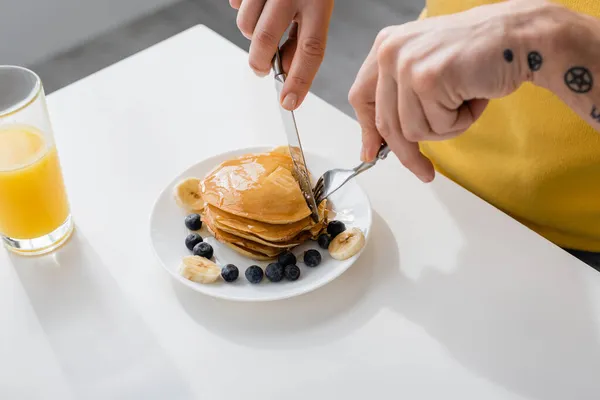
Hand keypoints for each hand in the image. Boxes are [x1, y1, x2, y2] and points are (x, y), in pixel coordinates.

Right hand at [230, 0, 333, 109]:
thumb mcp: (316, 9)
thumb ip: (302, 39)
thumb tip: (285, 70)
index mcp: (317, 3)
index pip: (310, 50)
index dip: (299, 80)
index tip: (290, 102)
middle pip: (266, 40)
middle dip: (260, 61)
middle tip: (262, 68)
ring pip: (245, 25)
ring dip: (251, 34)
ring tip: (264, 23)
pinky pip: (235, 5)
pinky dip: (242, 10)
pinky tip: (257, 5)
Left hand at [349, 0, 551, 181]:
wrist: (519, 36)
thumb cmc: (478, 55)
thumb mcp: (427, 69)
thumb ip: (399, 99)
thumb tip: (375, 146)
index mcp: (386, 45)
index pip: (361, 97)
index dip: (368, 131)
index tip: (372, 153)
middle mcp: (390, 51)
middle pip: (386, 122)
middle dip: (407, 153)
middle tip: (424, 172)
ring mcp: (407, 64)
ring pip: (414, 130)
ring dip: (445, 127)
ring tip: (464, 100)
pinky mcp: (428, 79)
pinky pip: (438, 126)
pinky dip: (461, 121)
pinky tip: (473, 95)